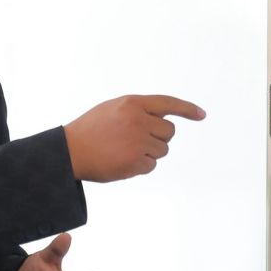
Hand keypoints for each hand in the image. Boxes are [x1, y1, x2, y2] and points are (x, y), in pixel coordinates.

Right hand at [64, 95, 204, 181]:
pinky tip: (122, 162)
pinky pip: (151, 166)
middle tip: (137, 141)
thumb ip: (137, 111)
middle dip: (158, 138)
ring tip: (125, 151)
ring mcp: (138, 141)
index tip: (201, 115)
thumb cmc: (90, 131)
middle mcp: (138, 120)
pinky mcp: (135, 161)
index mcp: (132, 103)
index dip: (187, 109)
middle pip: (169, 132)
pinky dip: (140, 166)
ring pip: (162, 150)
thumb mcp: (112, 109)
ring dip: (149, 153)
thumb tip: (162, 120)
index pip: (167, 103)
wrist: (69, 152)